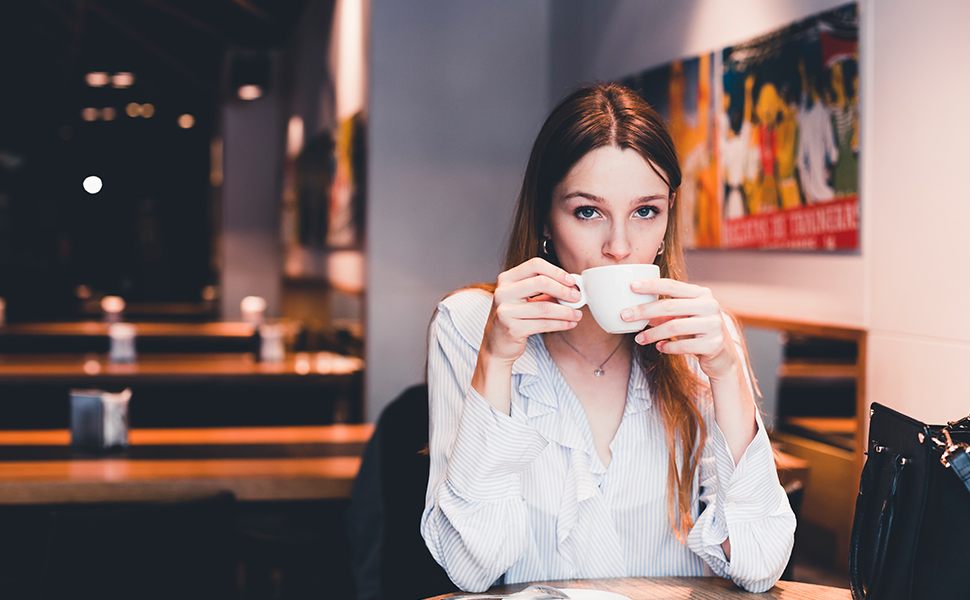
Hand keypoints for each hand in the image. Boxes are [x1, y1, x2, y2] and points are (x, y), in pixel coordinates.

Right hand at [481, 257, 581, 365]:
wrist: (496, 345)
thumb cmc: (514, 319)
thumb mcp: (524, 299)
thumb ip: (544, 290)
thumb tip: (572, 287)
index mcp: (506, 279)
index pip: (535, 265)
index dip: (556, 271)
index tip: (571, 281)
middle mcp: (503, 292)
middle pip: (541, 282)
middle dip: (564, 290)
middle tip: (578, 297)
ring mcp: (505, 310)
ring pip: (545, 306)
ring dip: (566, 310)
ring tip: (577, 314)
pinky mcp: (512, 328)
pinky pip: (543, 324)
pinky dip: (561, 323)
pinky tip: (570, 323)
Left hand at [620, 278, 738, 380]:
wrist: (723, 356)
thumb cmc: (698, 332)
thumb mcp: (683, 318)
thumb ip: (663, 313)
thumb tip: (634, 310)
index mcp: (702, 294)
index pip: (672, 285)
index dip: (651, 285)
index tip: (631, 286)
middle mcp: (710, 306)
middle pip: (669, 306)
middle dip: (643, 311)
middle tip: (624, 316)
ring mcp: (714, 325)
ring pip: (674, 326)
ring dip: (652, 334)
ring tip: (638, 339)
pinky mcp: (713, 344)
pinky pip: (683, 345)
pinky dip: (667, 347)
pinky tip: (659, 347)